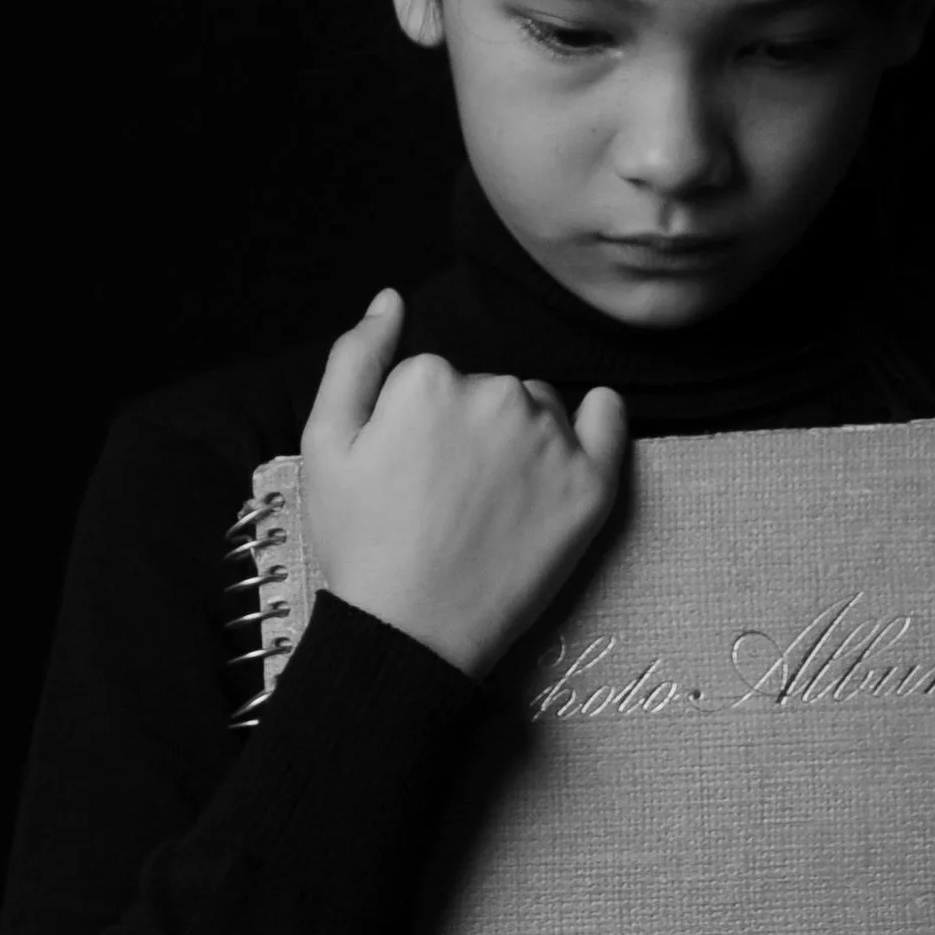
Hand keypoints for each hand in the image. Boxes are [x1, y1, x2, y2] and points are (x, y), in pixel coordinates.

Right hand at [301, 289, 627, 679]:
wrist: (411, 633)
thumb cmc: (362, 542)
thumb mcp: (324, 444)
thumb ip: (355, 358)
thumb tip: (390, 300)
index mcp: (430, 378)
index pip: (432, 378)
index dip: (415, 426)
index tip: (406, 473)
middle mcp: (499, 394)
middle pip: (489, 389)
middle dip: (469, 427)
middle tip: (443, 496)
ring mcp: (551, 440)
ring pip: (540, 409)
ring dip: (521, 436)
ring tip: (488, 503)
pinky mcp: (591, 486)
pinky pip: (609, 424)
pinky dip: (602, 420)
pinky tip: (589, 427)